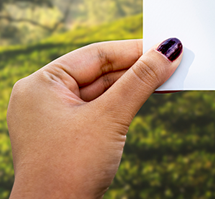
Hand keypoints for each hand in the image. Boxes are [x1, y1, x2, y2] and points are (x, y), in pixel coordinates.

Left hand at [7, 38, 182, 198]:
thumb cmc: (70, 168)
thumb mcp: (110, 117)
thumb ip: (141, 80)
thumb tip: (169, 50)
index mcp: (40, 84)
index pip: (95, 55)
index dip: (134, 50)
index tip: (167, 46)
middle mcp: (42, 97)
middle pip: (99, 72)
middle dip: (137, 69)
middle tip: (174, 62)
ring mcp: (52, 118)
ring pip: (101, 92)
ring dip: (133, 87)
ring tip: (168, 78)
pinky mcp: (66, 137)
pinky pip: (98, 110)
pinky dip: (123, 105)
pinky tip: (146, 98)